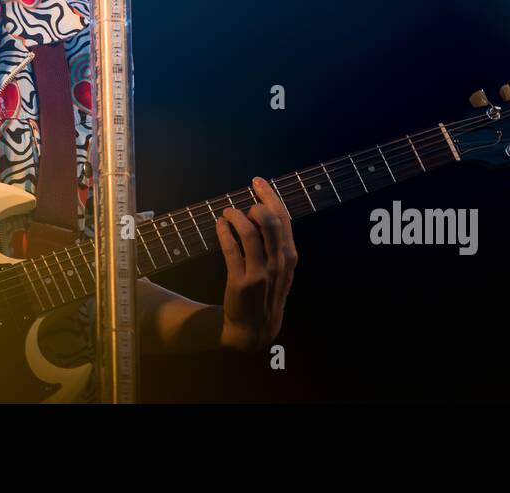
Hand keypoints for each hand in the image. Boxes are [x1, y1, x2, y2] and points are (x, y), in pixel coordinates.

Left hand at [213, 177, 297, 351]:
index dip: (270, 196)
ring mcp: (260, 273)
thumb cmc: (267, 292)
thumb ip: (277, 242)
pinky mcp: (240, 281)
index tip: (257, 181)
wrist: (255, 328)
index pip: (283, 218)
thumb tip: (264, 209)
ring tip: (227, 213)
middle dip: (255, 204)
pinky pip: (231, 249)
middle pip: (270, 221)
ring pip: (249, 232)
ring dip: (236, 216)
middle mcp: (278, 262)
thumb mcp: (281, 268)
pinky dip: (223, 232)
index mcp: (290, 256)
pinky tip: (219, 224)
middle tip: (244, 205)